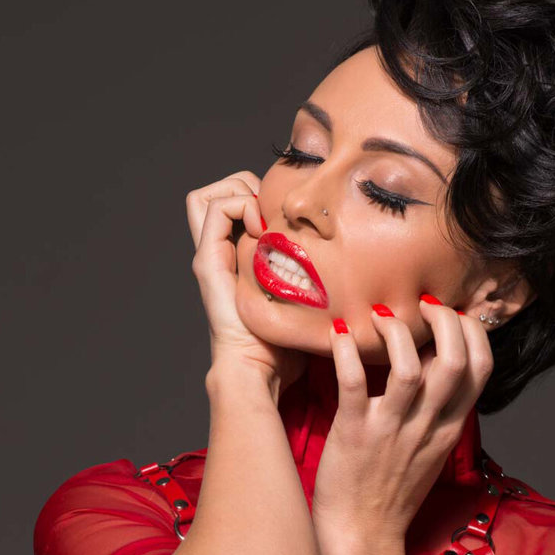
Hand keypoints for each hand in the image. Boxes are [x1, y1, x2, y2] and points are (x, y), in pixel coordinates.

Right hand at [186, 171, 307, 393]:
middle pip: (215, 197)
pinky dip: (239, 205)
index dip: (259, 198)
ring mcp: (209, 255)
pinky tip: (260, 226)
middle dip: (244, 186)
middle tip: (272, 210)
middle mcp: (218, 254)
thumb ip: (310, 282)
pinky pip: (213, 208)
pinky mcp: (207, 260)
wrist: (258, 368)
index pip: (237, 210)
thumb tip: (348, 270)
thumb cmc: (283, 346)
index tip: (286, 217)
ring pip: (207, 196)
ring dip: (238, 192)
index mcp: (237, 261)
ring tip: (263, 217)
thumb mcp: (302, 302)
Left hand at [311, 299, 493, 540]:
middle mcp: (426, 426)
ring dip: (396, 332)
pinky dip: (345, 351)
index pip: (481, 369)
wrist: (362, 535)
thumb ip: (437, 407)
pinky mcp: (353, 432)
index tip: (454, 313)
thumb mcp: (430, 449)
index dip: (474, 332)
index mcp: (449, 428)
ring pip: (407, 368)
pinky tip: (337, 334)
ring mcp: (390, 430)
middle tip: (423, 305)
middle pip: (454, 361)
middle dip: (444, 320)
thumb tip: (432, 357)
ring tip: (379, 315)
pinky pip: (353, 382)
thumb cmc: (392, 490)